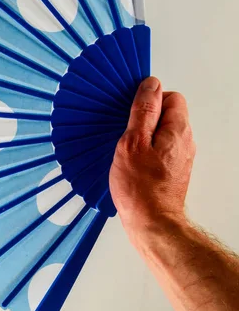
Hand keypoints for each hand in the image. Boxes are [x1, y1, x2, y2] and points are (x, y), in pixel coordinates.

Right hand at [109, 77, 195, 242]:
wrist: (151, 224)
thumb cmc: (141, 189)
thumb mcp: (133, 142)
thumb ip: (143, 111)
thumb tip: (150, 85)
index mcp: (178, 130)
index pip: (171, 97)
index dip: (150, 99)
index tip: (132, 110)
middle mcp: (184, 142)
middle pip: (167, 114)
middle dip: (145, 117)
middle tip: (126, 130)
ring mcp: (179, 157)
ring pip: (161, 132)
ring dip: (143, 135)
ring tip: (127, 149)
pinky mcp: (171, 170)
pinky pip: (159, 149)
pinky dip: (145, 150)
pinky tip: (131, 162)